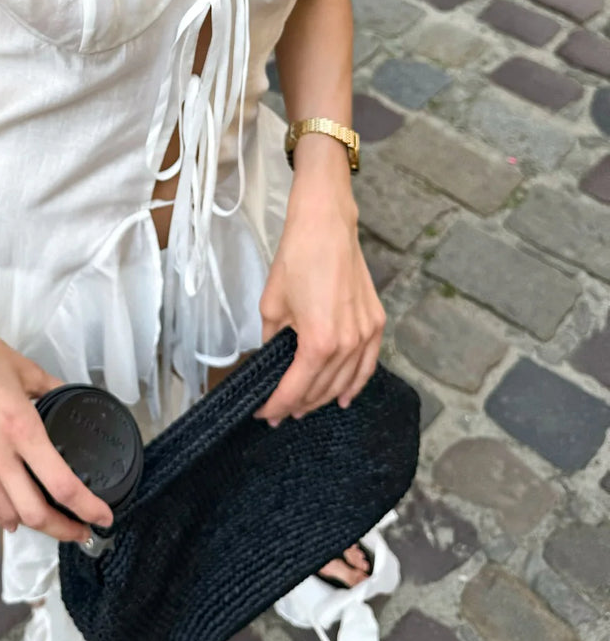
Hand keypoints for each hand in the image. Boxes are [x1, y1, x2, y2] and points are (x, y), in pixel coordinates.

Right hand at [0, 286, 114, 542]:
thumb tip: (65, 399)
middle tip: (79, 530)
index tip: (102, 518)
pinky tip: (10, 515)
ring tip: (50, 523)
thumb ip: (50, 390)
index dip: (87, 509)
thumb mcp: (23, 369)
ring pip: (5, 514)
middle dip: (63, 530)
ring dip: (31, 524)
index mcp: (21, 427)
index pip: (62, 484)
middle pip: (35, 513)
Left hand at [252, 190, 383, 425]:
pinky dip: (356, 384)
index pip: (296, 388)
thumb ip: (272, 339)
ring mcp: (366, 334)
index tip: (264, 413)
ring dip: (323, 397)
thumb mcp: (271, 304)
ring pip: (344, 381)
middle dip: (298, 404)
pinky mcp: (376, 323)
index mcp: (318, 342)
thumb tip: (270, 358)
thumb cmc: (297, 259)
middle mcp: (347, 344)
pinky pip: (367, 365)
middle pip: (321, 389)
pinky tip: (344, 396)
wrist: (326, 227)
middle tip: (279, 411)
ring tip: (304, 406)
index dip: (277, 404)